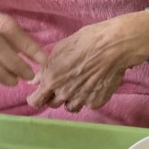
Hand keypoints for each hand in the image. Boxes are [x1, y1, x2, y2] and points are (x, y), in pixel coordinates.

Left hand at [27, 10, 148, 111]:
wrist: (114, 45)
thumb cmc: (86, 41)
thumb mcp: (60, 48)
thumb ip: (45, 68)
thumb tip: (35, 81)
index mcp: (52, 80)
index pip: (36, 101)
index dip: (37, 97)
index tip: (41, 93)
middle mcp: (64, 94)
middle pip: (53, 104)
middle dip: (55, 95)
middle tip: (65, 82)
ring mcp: (81, 99)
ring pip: (70, 107)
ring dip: (71, 99)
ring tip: (80, 84)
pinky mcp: (97, 101)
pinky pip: (88, 104)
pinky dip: (88, 97)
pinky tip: (94, 84)